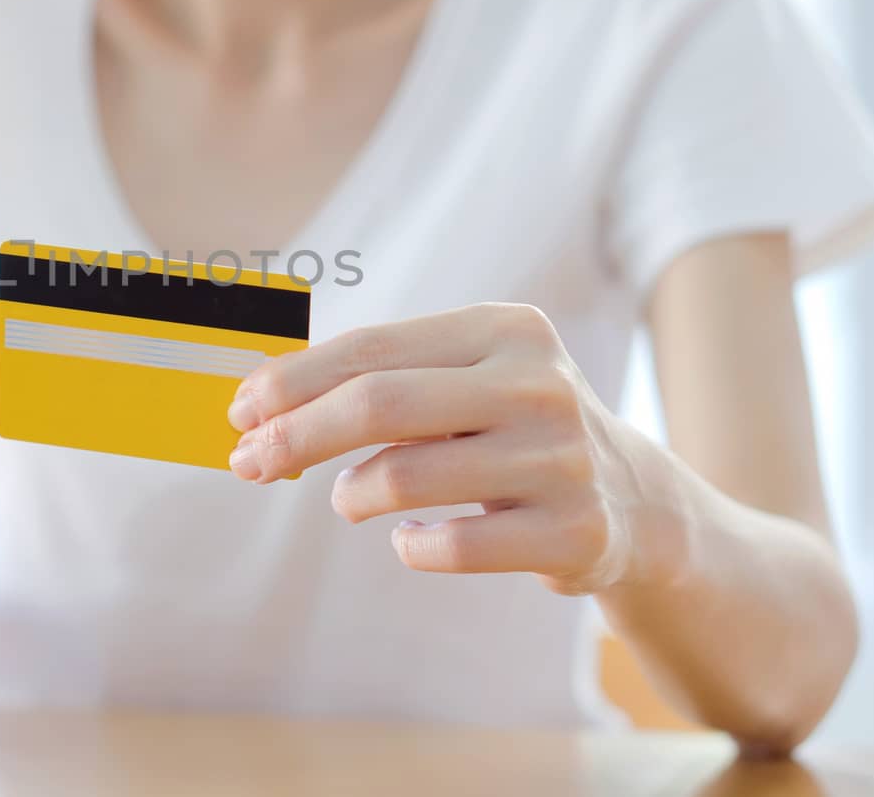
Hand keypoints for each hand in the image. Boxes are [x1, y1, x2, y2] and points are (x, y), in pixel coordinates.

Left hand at [226, 303, 681, 595]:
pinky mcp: (574, 532)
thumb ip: (380, 380)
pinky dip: (412, 545)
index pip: (371, 349)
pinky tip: (412, 539)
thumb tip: (259, 407)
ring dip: (355, 493)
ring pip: (405, 476)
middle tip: (248, 464)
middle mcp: (539, 383)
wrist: (633, 501)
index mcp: (506, 329)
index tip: (240, 412)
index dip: (292, 382)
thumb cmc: (510, 429)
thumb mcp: (466, 380)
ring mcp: (562, 458)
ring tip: (352, 499)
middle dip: (294, 435)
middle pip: (378, 404)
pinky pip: (450, 545)